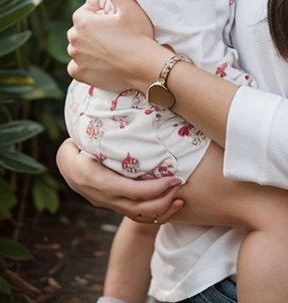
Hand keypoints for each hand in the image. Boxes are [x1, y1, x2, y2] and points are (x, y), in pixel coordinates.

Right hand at [56, 139, 183, 223]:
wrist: (64, 165)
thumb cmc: (77, 142)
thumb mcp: (82, 136)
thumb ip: (103, 132)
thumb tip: (122, 114)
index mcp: (95, 179)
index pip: (130, 192)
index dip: (155, 189)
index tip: (174, 178)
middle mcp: (102, 196)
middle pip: (137, 209)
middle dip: (163, 199)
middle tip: (180, 184)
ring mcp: (107, 204)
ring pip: (138, 217)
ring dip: (162, 210)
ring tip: (180, 199)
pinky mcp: (113, 206)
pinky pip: (135, 217)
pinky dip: (155, 214)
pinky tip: (169, 205)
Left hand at [67, 0, 170, 92]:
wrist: (145, 67)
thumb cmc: (138, 35)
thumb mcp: (129, 7)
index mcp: (82, 21)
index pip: (85, 10)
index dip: (99, 10)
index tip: (112, 15)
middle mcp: (74, 40)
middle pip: (80, 28)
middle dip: (92, 27)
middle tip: (112, 31)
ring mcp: (76, 58)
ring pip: (78, 47)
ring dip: (88, 44)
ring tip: (108, 46)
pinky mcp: (80, 74)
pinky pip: (77, 65)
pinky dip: (85, 62)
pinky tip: (101, 61)